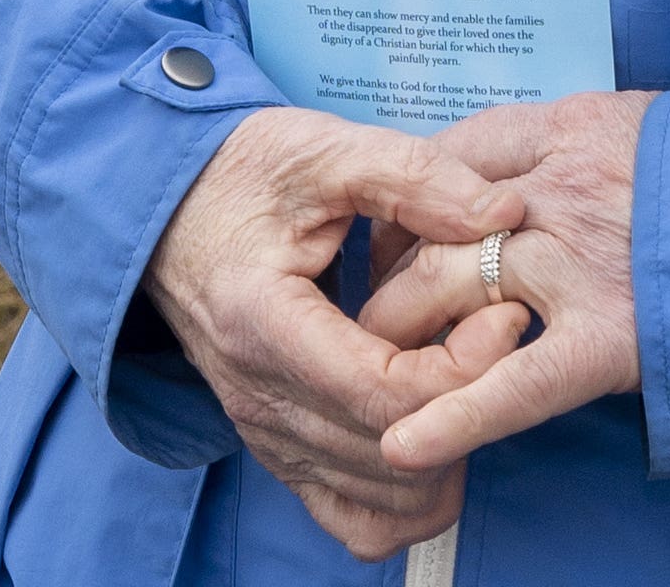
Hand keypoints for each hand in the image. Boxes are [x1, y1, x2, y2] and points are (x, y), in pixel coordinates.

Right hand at [140, 106, 535, 554]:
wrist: (164, 208)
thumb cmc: (241, 173)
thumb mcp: (323, 148)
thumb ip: (414, 177)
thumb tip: (504, 212)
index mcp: (264, 321)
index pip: (387, 392)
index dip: (467, 365)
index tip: (504, 311)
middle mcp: (259, 396)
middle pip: (395, 454)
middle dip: (471, 402)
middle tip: (497, 336)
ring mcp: (266, 434)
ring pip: (386, 498)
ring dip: (449, 447)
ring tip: (466, 372)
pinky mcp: (279, 451)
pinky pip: (356, 521)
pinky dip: (409, 498)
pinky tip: (432, 432)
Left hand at [354, 89, 653, 471]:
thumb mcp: (647, 125)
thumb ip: (583, 143)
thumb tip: (529, 168)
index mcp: (569, 128)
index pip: (448, 157)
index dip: (410, 202)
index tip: (394, 235)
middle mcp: (559, 188)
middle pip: (433, 224)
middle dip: (392, 274)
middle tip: (376, 314)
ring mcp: (580, 261)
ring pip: (452, 288)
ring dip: (403, 334)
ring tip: (376, 370)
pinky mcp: (610, 337)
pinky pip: (515, 383)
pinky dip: (455, 419)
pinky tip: (403, 447)